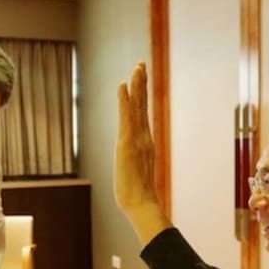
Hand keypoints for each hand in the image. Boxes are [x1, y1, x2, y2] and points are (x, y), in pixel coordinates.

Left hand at [114, 62, 171, 245]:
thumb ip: (139, 168)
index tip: (140, 78)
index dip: (141, 96)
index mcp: (145, 142)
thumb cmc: (138, 195)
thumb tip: (138, 172)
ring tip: (137, 67)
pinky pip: (127, 117)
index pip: (143, 114)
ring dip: (137, 86)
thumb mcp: (137, 174)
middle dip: (142, 84)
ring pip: (138, 107)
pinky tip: (123, 85)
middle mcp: (143, 137)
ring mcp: (137, 139)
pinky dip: (125, 100)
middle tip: (141, 64)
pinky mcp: (127, 143)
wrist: (140, 204)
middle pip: (143, 105)